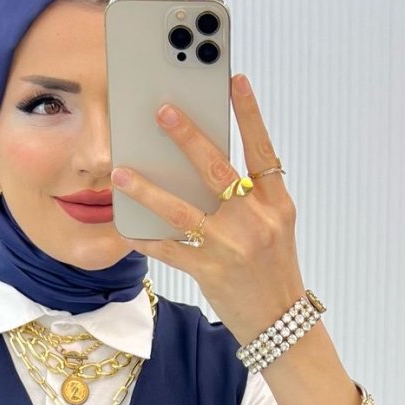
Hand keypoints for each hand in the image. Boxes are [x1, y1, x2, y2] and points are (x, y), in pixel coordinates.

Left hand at [110, 73, 305, 348]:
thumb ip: (250, 194)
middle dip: (188, 138)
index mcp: (276, 204)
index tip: (235, 81)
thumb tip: (204, 160)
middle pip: (217, 171)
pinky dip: (146, 239)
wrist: (282, 324)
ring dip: (148, 190)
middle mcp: (255, 221)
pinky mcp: (210, 272)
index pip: (263, 150)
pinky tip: (127, 228)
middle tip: (162, 111)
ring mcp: (231, 247)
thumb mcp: (275, 225)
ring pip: (182, 211)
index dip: (250, 115)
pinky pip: (170, 251)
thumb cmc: (273, 268)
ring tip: (121, 171)